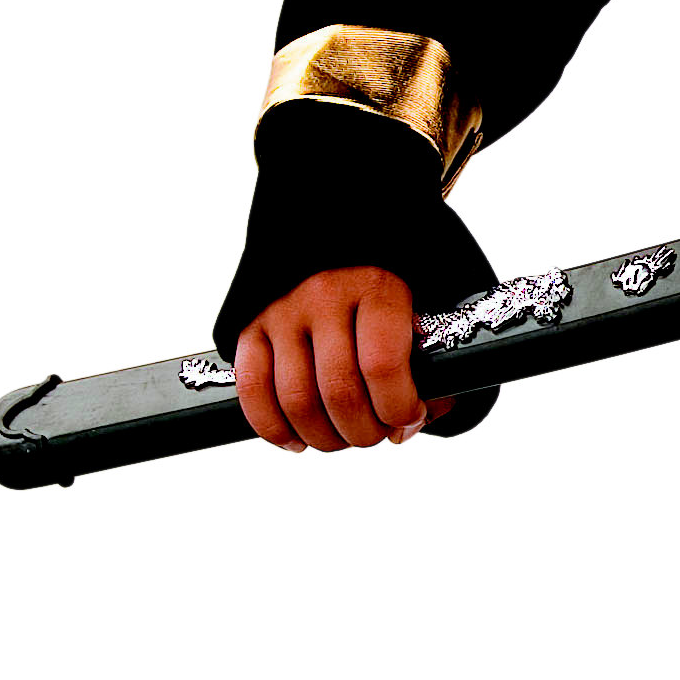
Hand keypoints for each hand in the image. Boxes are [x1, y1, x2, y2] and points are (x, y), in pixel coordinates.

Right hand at [233, 265, 447, 450]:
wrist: (342, 239)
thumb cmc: (388, 294)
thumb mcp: (424, 311)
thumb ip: (428, 366)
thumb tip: (409, 424)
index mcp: (377, 287)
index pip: (383, 365)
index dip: (398, 408)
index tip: (408, 418)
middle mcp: (325, 294)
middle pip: (339, 392)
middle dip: (363, 431)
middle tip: (375, 433)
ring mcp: (282, 310)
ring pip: (296, 401)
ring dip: (324, 437)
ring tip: (342, 437)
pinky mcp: (250, 326)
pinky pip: (253, 391)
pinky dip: (274, 428)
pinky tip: (297, 440)